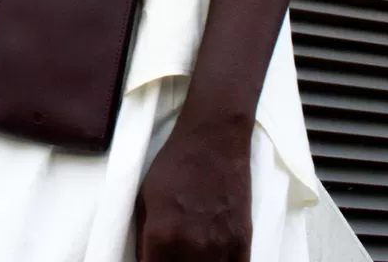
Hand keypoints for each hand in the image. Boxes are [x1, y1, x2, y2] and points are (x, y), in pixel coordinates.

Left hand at [135, 125, 251, 260]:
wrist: (214, 139)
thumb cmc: (175, 163)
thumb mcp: (144, 197)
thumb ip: (144, 238)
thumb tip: (146, 261)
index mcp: (162, 236)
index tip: (153, 261)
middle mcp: (192, 248)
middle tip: (170, 255)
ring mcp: (220, 247)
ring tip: (191, 255)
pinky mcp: (243, 241)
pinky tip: (215, 259)